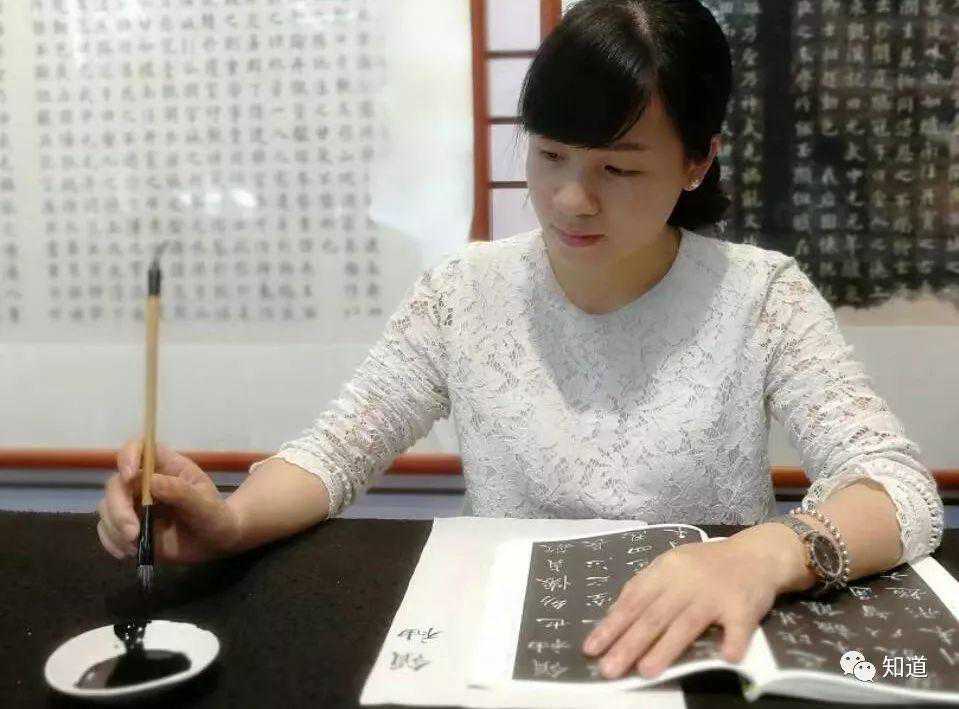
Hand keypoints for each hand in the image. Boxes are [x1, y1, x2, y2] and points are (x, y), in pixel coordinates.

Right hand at [96, 437, 241, 563]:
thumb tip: (151, 481)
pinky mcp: (128, 525)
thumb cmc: (214, 516)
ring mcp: (134, 504)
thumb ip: (181, 493)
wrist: (215, 542)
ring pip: (107, 507)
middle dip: (118, 508)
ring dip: (115, 528)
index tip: (129, 476)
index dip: (128, 456)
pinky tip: (127, 553)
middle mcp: (145, 482)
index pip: (140, 448)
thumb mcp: (205, 506)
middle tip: (132, 532)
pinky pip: (107, 529)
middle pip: (116, 483)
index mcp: (167, 466)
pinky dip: (111, 542)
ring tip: (135, 547)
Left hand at [581, 538, 782, 678]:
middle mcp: (686, 581)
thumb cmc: (706, 564)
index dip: (611, 625)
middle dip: (628, 643)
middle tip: (608, 669)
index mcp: (665, 570)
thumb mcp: (670, 565)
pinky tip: (726, 658)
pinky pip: (738, 628)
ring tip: (645, 671)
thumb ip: (645, 587)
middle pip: (654, 615)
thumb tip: (613, 616)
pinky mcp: (743, 606)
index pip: (633, 600)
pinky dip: (733, 642)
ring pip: (687, 623)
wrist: (755, 553)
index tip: (591, 648)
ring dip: (666, 648)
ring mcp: (714, 594)